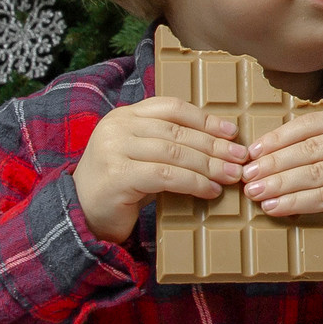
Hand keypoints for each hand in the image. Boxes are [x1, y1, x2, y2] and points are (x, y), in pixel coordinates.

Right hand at [72, 96, 246, 242]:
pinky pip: (166, 176)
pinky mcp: (118, 175)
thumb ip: (169, 144)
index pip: (172, 108)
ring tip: (231, 176)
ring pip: (175, 152)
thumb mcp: (143, 156)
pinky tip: (210, 191)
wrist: (82, 215)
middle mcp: (117, 126)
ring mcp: (114, 149)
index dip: (205, 119)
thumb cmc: (121, 186)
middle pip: (178, 131)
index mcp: (125, 115)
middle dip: (214, 145)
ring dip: (209, 166)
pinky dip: (193, 183)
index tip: (231, 132)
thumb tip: (221, 145)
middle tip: (240, 158)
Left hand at [245, 111, 322, 236]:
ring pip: (315, 174)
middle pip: (311, 150)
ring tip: (255, 192)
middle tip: (247, 175)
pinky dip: (295, 203)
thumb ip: (312, 147)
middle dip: (274, 163)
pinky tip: (275, 207)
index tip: (252, 151)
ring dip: (280, 185)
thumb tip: (260, 155)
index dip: (279, 136)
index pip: (312, 124)